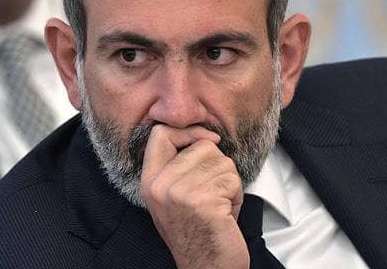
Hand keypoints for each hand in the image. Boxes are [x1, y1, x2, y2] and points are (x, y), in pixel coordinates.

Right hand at [140, 124, 247, 268]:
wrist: (206, 267)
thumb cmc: (197, 230)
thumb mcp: (173, 195)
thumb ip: (178, 165)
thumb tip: (204, 134)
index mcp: (150, 181)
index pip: (160, 134)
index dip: (188, 131)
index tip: (208, 140)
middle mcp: (160, 186)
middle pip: (201, 145)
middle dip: (217, 165)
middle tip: (213, 192)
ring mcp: (181, 193)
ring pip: (221, 161)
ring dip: (229, 182)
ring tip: (219, 204)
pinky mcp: (204, 202)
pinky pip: (232, 180)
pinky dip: (237, 195)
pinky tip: (226, 213)